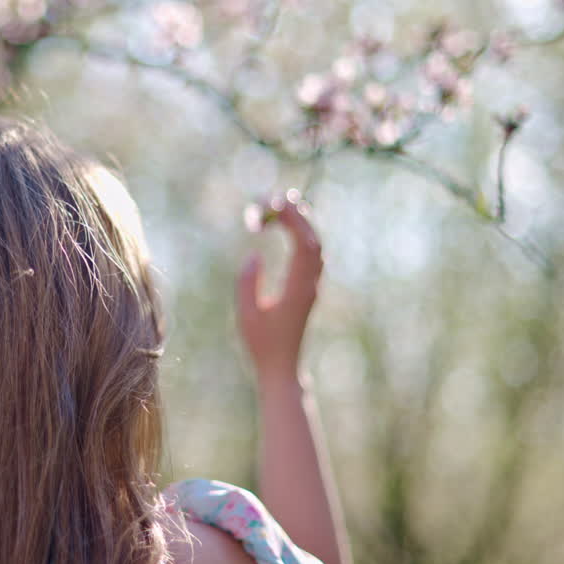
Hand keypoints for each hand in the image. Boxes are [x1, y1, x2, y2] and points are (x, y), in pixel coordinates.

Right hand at [236, 193, 323, 383]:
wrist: (283, 366)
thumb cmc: (262, 344)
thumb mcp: (247, 313)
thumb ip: (248, 282)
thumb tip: (253, 255)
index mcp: (297, 289)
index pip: (302, 245)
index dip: (292, 221)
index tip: (275, 204)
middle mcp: (310, 285)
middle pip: (312, 241)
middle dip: (298, 216)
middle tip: (279, 197)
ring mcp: (311, 288)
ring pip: (315, 248)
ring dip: (303, 225)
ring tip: (285, 206)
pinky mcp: (308, 291)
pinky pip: (312, 257)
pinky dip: (303, 237)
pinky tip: (290, 231)